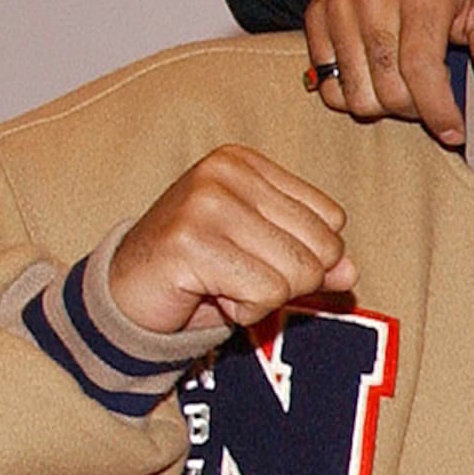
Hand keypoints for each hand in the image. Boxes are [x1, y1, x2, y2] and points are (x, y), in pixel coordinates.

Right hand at [107, 147, 354, 336]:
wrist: (122, 295)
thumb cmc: (197, 272)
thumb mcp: (263, 257)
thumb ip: (312, 259)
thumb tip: (350, 272)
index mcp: (246, 163)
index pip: (331, 218)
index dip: (306, 256)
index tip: (254, 257)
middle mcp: (225, 173)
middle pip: (320, 247)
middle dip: (289, 281)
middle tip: (239, 277)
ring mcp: (205, 204)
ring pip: (296, 273)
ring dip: (265, 298)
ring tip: (223, 285)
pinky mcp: (190, 243)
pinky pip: (265, 293)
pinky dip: (246, 311)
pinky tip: (212, 296)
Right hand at [304, 0, 473, 143]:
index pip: (421, 69)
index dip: (438, 111)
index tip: (454, 133)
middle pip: (386, 88)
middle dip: (415, 111)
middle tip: (434, 103)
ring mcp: (337, 3)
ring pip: (353, 92)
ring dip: (383, 105)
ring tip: (407, 88)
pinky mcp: (315, 13)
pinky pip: (324, 81)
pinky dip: (351, 93)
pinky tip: (377, 78)